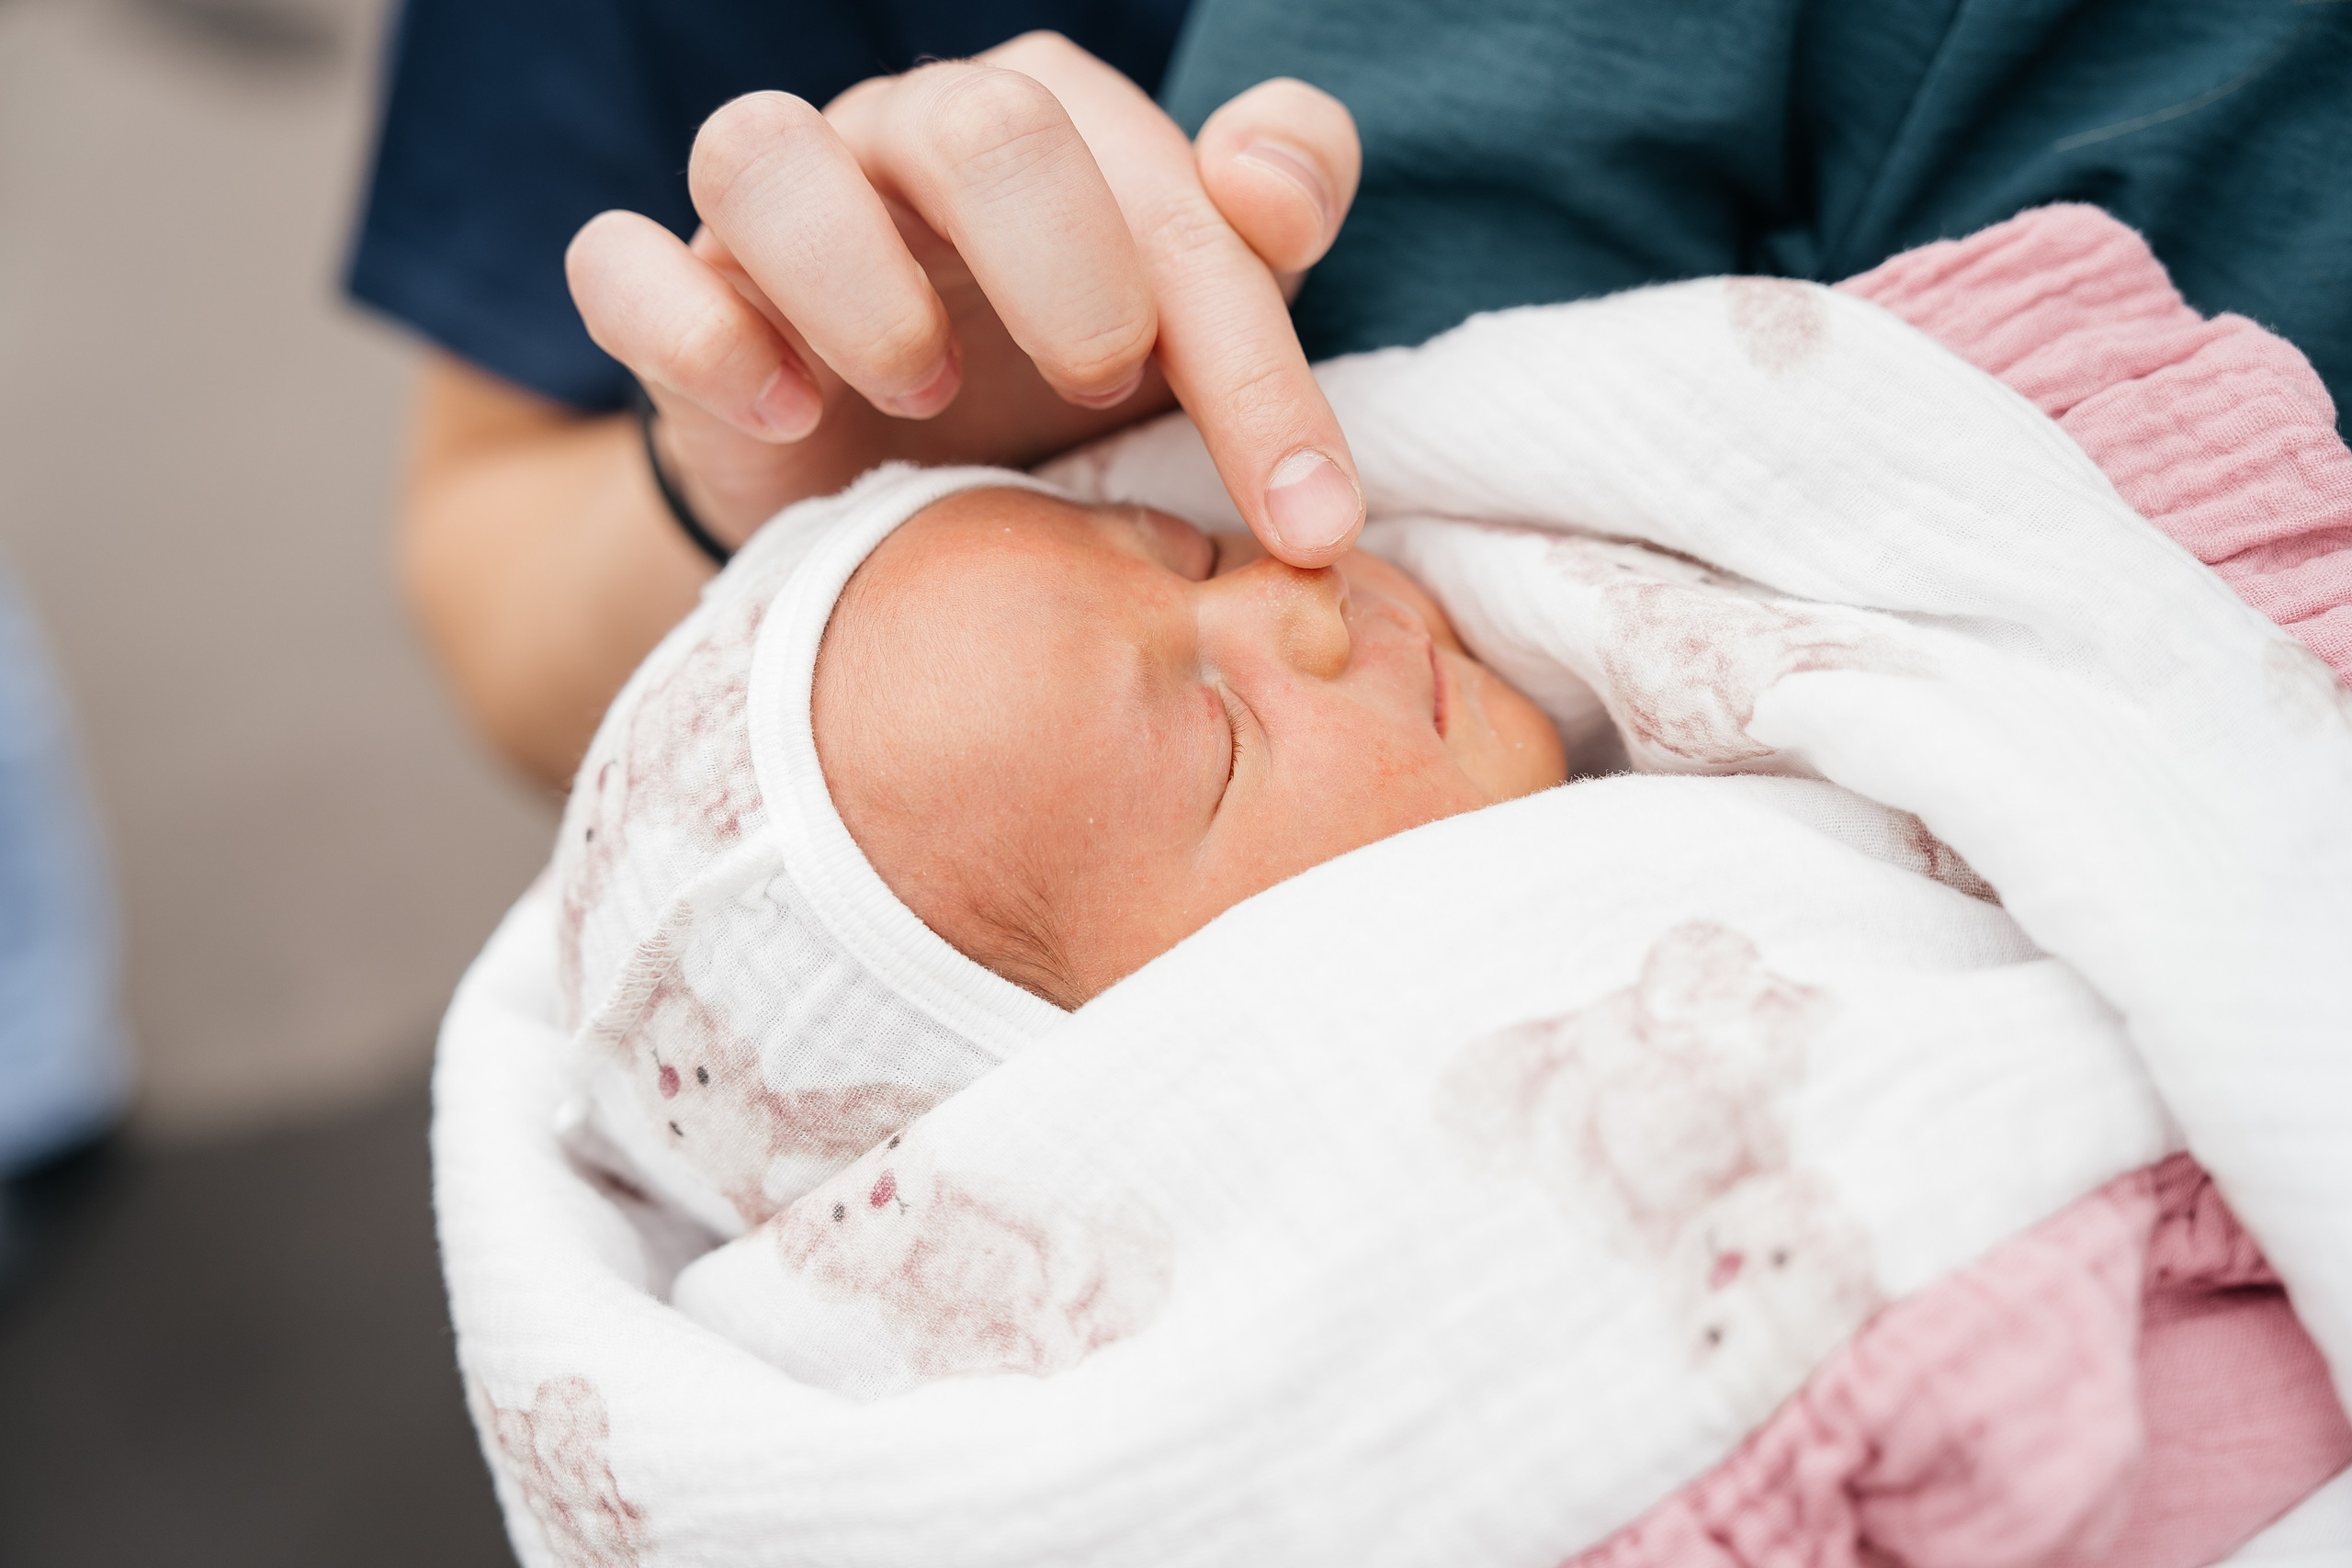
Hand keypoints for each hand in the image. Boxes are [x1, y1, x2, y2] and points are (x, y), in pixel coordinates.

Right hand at [564, 32, 1365, 564]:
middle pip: (983, 122)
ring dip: (856, 276)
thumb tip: (1272, 182)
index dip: (1256, 356)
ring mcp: (776, 215)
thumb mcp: (1181, 348)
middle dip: (1068, 262)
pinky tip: (780, 414)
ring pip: (765, 151)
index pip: (1180, 191)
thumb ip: (1257, 249)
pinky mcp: (670, 297)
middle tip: (1104, 383)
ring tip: (923, 391)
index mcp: (1061, 140)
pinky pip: (622, 267)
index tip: (1311, 514)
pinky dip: (691, 332)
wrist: (884, 515)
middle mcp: (911, 143)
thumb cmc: (1051, 404)